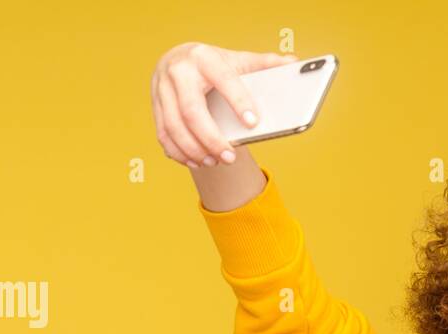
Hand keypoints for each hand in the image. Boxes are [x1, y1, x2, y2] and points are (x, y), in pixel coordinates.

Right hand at [151, 43, 297, 167]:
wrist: (178, 59)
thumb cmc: (213, 64)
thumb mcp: (237, 60)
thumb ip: (264, 64)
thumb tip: (293, 62)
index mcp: (204, 58)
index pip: (223, 80)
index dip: (238, 101)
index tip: (253, 123)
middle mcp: (178, 71)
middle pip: (192, 111)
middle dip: (211, 139)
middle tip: (229, 158)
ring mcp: (161, 89)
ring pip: (173, 127)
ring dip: (194, 150)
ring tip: (213, 162)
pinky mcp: (154, 105)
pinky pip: (162, 135)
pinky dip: (178, 153)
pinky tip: (195, 162)